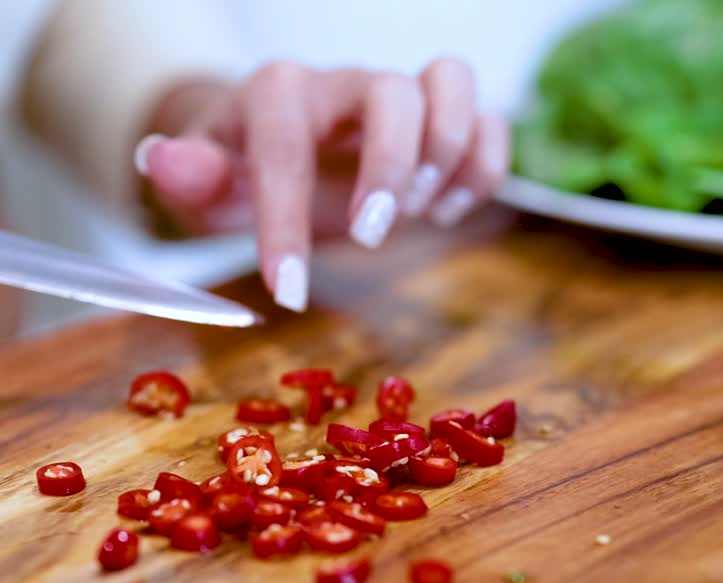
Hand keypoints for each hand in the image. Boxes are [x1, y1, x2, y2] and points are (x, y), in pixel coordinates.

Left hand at [134, 58, 509, 311]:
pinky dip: (484, 169)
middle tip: (372, 234)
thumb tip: (161, 160)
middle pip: (392, 92)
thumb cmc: (248, 172)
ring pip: (453, 82)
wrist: (284, 149)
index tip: (289, 290)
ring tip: (422, 213)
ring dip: (449, 155)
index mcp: (280, 94)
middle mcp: (348, 84)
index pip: (286, 143)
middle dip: (391, 169)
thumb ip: (186, 175)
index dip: (286, 218)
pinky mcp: (446, 121)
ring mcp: (405, 97)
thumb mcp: (205, 185)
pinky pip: (490, 122)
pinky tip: (448, 211)